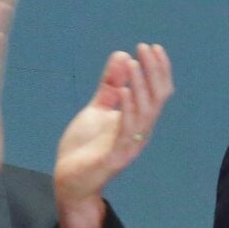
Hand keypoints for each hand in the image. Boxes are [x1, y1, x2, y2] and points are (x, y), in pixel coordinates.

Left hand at [53, 43, 173, 227]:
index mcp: (138, 121)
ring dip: (140, 86)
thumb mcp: (97, 109)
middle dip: (153, 71)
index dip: (158, 69)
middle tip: (145, 48)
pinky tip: (122, 92)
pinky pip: (126, 131)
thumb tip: (122, 57)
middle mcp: (139, 132)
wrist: (70, 181)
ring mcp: (130, 145)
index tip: (152, 46)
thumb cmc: (85, 147)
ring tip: (134, 63)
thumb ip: (110, 86)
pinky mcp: (115, 156)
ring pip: (144, 112)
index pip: (156, 92)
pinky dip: (127, 109)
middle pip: (156, 98)